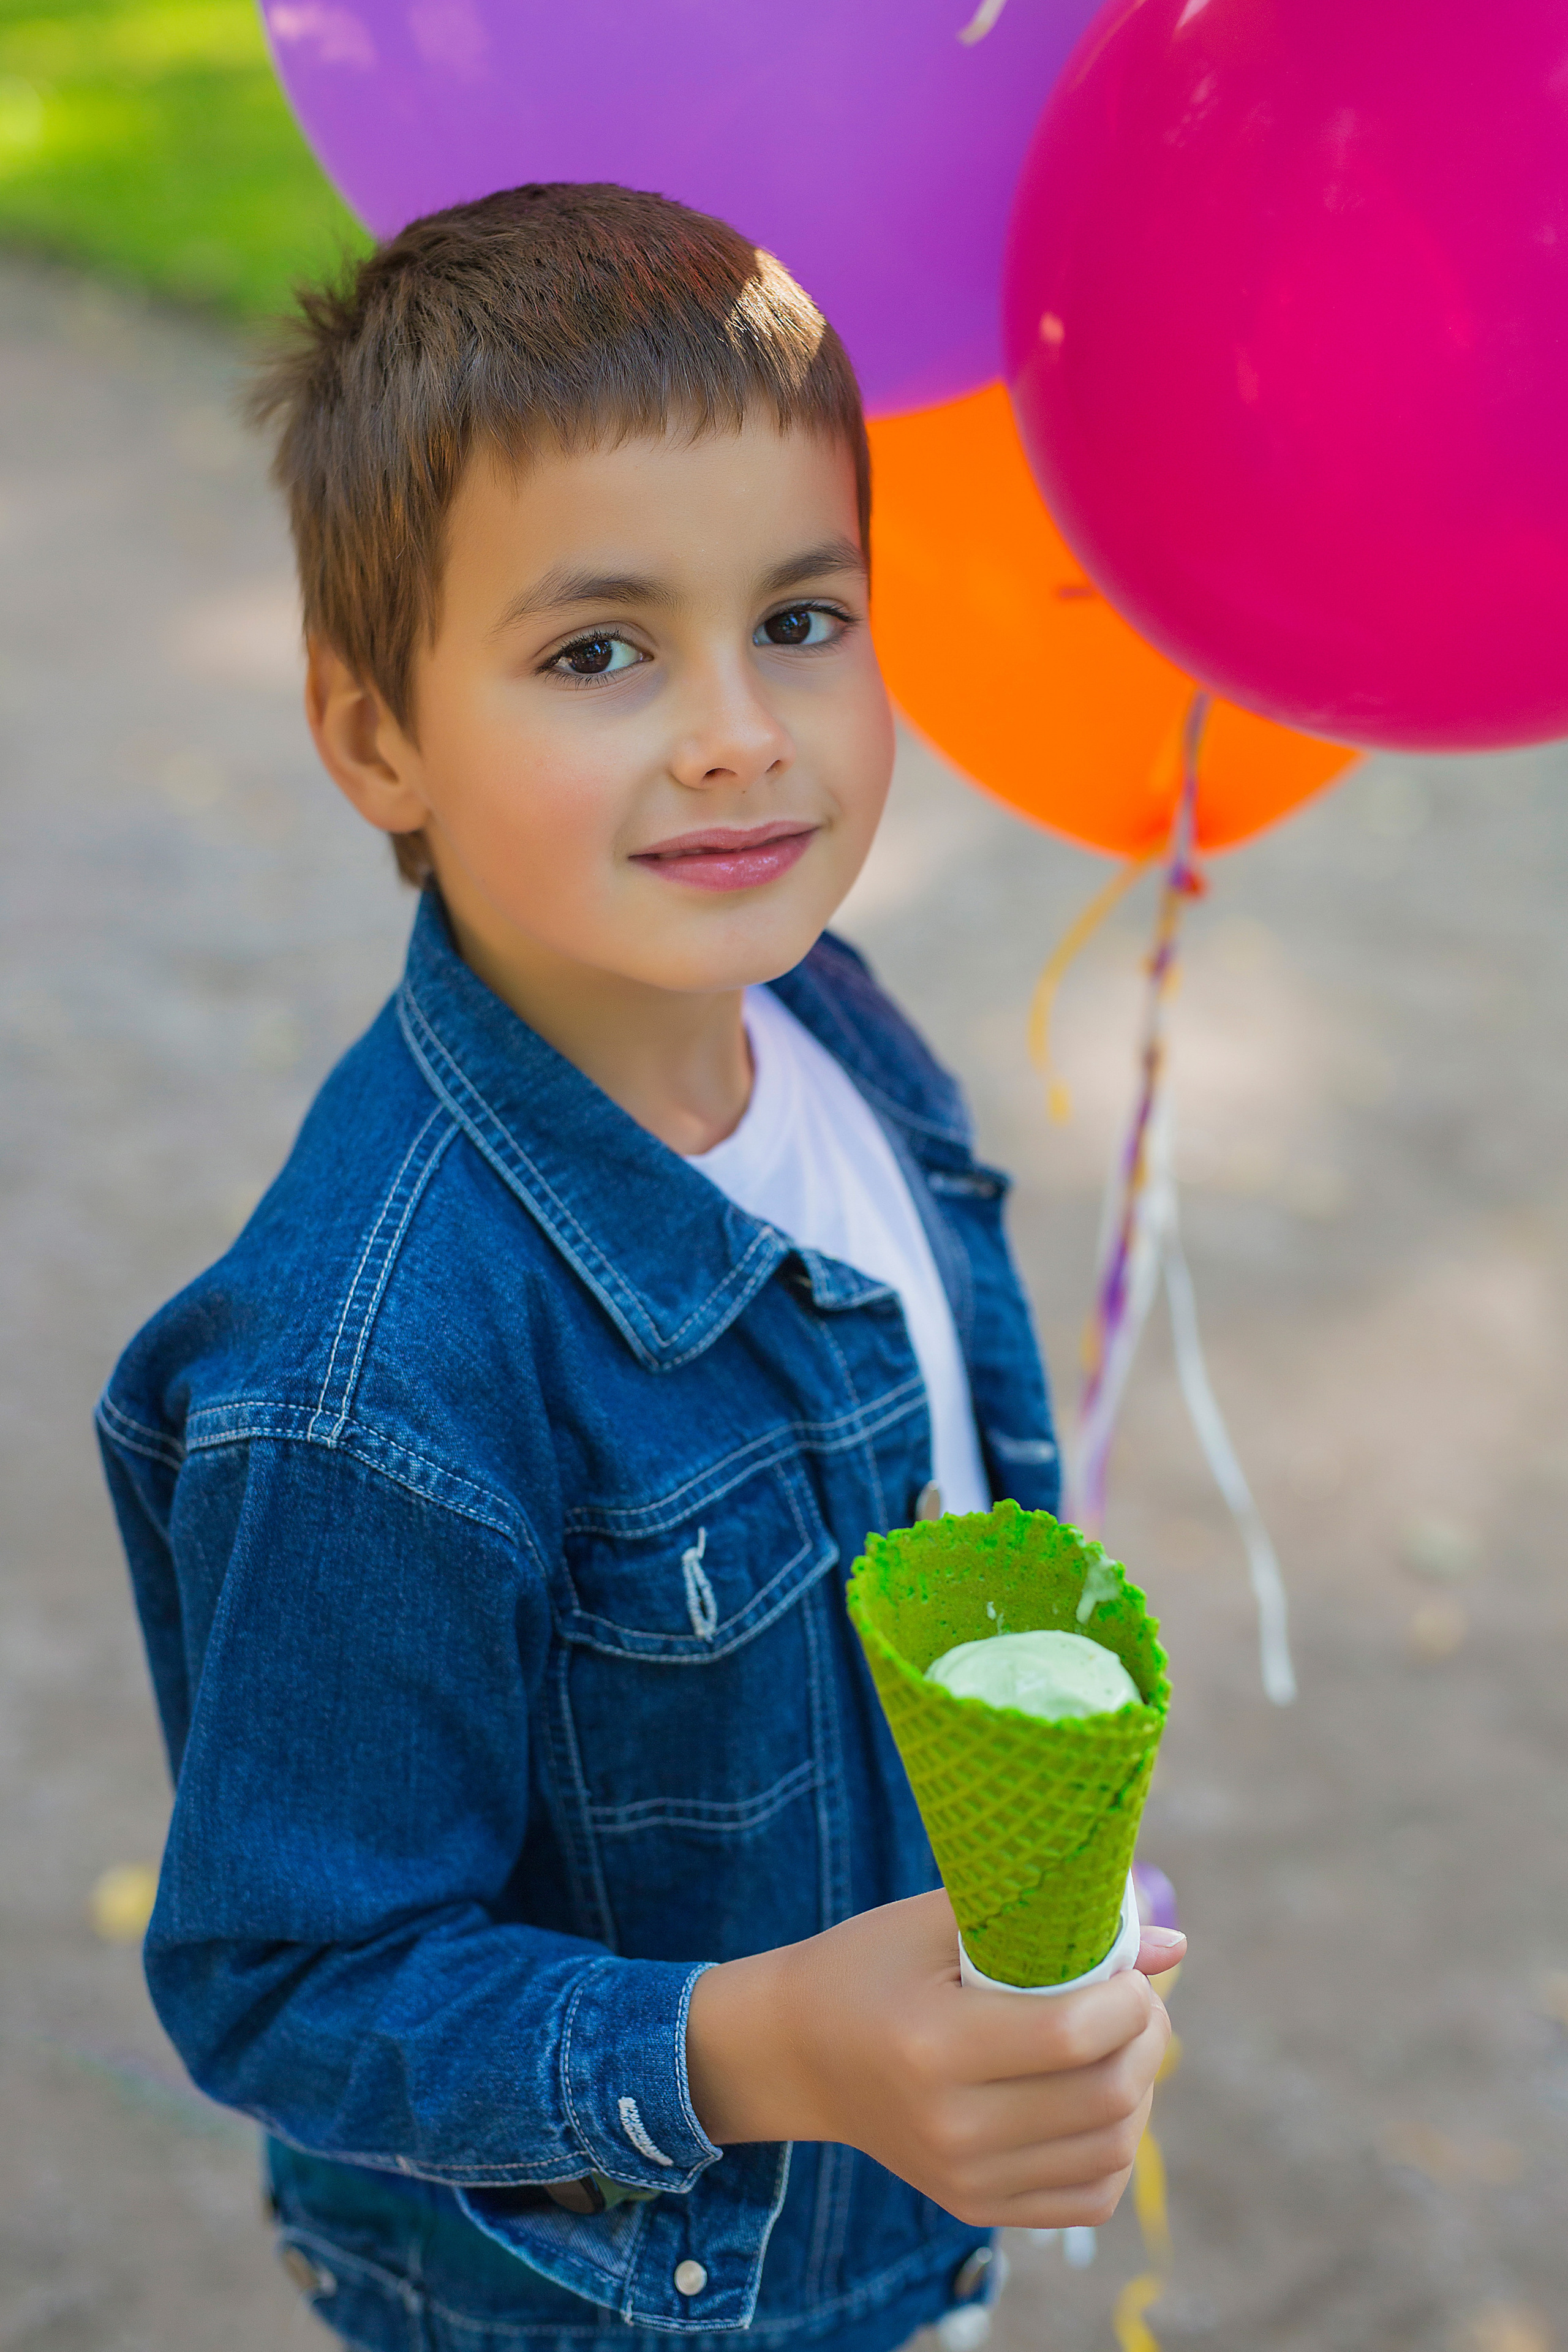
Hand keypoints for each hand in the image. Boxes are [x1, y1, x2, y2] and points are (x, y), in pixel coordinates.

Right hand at [685, 1890, 1183, 2228]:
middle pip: (1103, 2098)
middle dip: (1147, 2037)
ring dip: (1141, 2091)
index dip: (1128, 1997)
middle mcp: (950, 2128)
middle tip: (1137, 2000)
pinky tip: (1092, 2097)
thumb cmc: (873, 1966)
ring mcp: (963, 2179)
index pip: (1072, 2036)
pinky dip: (1114, 2148)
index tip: (1131, 1968)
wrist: (800, 2052)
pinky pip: (1090, 2197)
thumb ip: (1049, 1922)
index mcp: (933, 2045)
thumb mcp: (942, 1920)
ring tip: (1120, 2043)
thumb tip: (1170, 1942)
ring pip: (1111, 2150)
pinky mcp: (974, 2208)